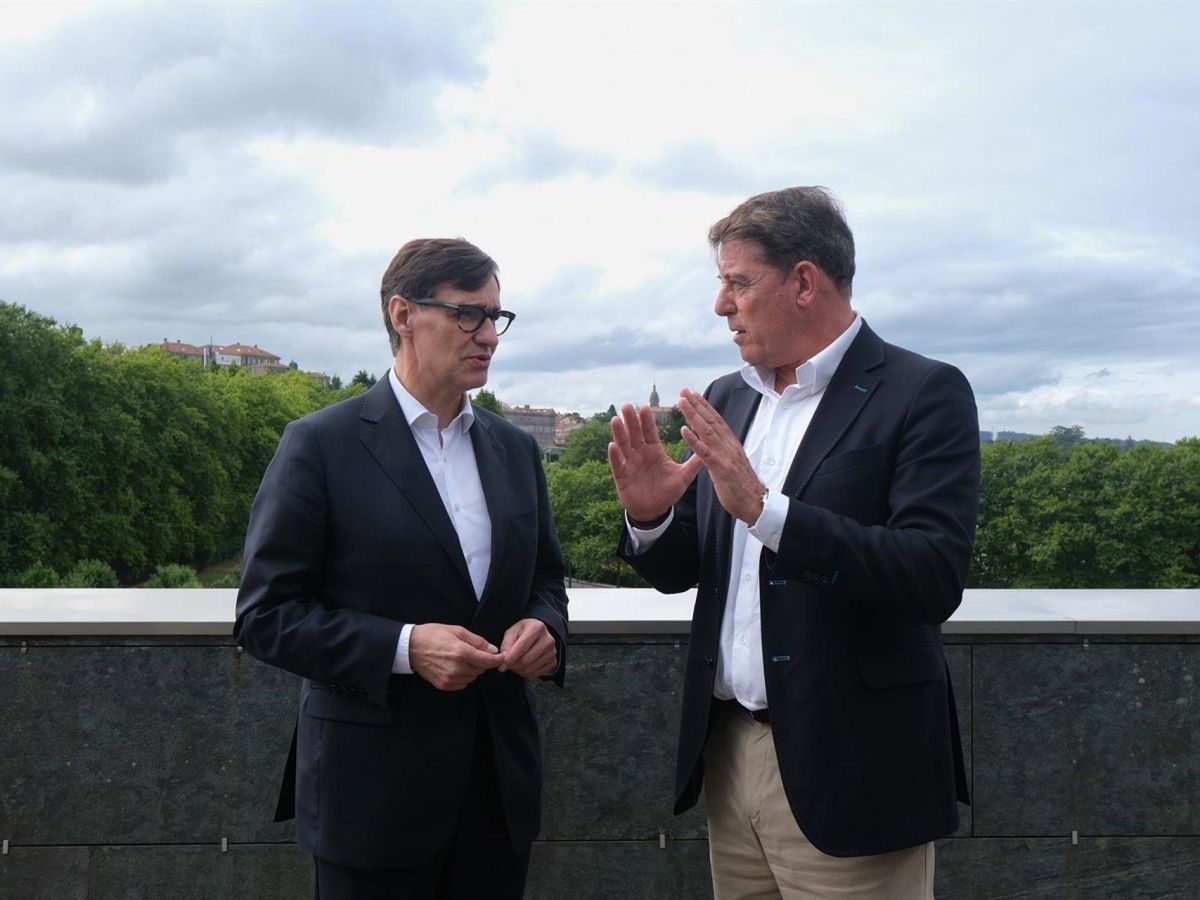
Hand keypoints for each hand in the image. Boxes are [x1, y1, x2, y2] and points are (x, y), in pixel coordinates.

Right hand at [409, 623, 502, 690]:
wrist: (411, 647)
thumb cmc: (434, 635)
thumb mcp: (457, 630)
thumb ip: (477, 641)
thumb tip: (493, 650)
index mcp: (462, 652)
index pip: (487, 661)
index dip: (497, 659)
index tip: (501, 657)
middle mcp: (457, 668)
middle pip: (481, 670)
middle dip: (480, 661)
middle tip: (471, 652)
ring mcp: (450, 678)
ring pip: (472, 677)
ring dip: (471, 669)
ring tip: (459, 658)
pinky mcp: (444, 685)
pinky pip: (462, 684)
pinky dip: (462, 676)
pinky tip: (453, 667)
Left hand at [499, 617, 557, 677]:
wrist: (538, 634)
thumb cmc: (523, 632)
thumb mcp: (512, 632)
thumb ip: (506, 646)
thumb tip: (503, 665)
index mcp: (537, 628)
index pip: (522, 647)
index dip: (510, 657)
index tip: (503, 662)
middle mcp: (548, 640)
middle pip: (525, 660)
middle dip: (513, 664)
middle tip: (508, 662)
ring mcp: (552, 652)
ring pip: (530, 669)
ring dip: (518, 669)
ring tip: (516, 662)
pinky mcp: (553, 662)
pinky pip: (535, 674)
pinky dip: (526, 673)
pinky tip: (524, 665)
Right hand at [608, 403, 703, 522]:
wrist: (655, 510)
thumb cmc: (667, 492)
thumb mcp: (683, 476)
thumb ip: (694, 463)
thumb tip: (709, 449)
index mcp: (654, 451)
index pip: (650, 432)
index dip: (647, 421)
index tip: (646, 407)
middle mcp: (640, 454)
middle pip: (635, 434)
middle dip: (631, 420)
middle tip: (627, 405)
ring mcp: (630, 464)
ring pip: (624, 445)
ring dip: (620, 433)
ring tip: (616, 419)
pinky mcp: (622, 477)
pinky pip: (618, 464)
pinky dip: (615, 456)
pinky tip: (612, 446)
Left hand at [678, 389, 766, 523]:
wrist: (755, 503)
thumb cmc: (742, 485)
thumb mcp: (733, 463)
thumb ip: (725, 450)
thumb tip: (718, 441)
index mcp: (731, 444)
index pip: (717, 420)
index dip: (705, 406)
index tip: (693, 394)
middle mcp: (729, 445)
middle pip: (711, 420)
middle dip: (696, 404)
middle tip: (683, 390)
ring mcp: (725, 455)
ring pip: (707, 430)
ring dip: (693, 415)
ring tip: (681, 402)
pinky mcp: (720, 468)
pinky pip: (704, 452)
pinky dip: (693, 440)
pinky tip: (683, 430)